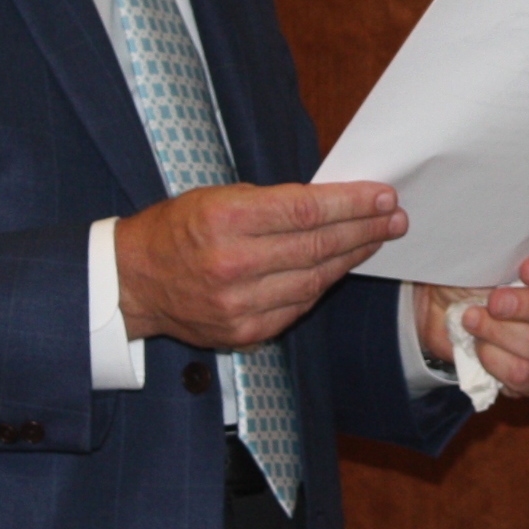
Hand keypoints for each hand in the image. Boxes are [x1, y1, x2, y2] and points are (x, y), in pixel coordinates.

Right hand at [117, 181, 406, 349]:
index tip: (383, 196)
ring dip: (352, 257)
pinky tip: (340, 266)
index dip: (352, 203)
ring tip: (376, 239)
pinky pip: (299, 305)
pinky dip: (323, 283)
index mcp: (225, 221)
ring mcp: (239, 304)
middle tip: (395, 218)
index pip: (306, 211)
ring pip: (315, 279)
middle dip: (365, 229)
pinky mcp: (244, 332)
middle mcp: (233, 265)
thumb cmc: (177, 229)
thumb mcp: (217, 196)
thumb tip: (333, 202)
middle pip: (318, 246)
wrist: (133, 283)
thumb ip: (272, 202)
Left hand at [416, 237, 528, 399]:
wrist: (444, 309)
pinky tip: (478, 346)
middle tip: (493, 301)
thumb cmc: (473, 271)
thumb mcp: (487, 249)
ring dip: (501, 333)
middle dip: (528, 306)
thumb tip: (508, 249)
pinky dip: (496, 362)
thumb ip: (507, 245)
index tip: (526, 270)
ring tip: (471, 319)